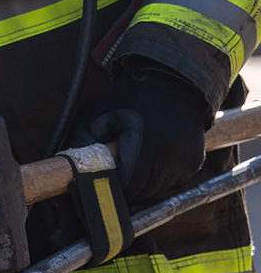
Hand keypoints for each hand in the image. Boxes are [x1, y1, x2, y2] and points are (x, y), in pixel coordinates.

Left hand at [73, 59, 213, 202]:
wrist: (173, 81)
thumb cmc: (133, 97)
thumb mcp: (105, 116)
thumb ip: (91, 141)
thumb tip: (77, 165)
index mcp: (147, 148)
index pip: (131, 186)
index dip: (118, 190)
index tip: (108, 187)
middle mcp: (170, 158)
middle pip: (147, 191)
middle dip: (131, 190)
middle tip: (118, 184)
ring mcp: (186, 160)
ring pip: (162, 188)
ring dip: (147, 185)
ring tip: (134, 173)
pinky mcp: (196, 159)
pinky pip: (176, 179)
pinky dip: (162, 178)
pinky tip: (151, 165)